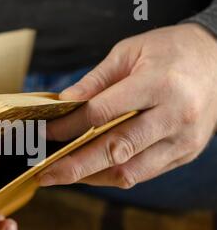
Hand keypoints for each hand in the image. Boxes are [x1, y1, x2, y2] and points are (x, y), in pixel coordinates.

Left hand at [38, 24, 216, 188]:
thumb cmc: (170, 52)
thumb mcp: (130, 52)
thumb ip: (96, 81)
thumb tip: (65, 102)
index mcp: (159, 84)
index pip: (103, 113)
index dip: (69, 127)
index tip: (47, 134)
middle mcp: (174, 116)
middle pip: (115, 149)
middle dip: (75, 166)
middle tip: (44, 174)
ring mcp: (182, 141)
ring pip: (129, 171)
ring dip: (91, 177)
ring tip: (63, 175)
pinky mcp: (184, 154)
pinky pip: (142, 174)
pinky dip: (112, 175)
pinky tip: (91, 171)